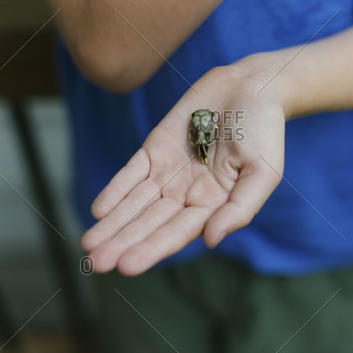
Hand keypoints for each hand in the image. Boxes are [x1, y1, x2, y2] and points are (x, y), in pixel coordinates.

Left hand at [80, 56, 285, 275]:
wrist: (251, 87)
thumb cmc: (264, 130)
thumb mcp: (263, 171)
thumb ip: (241, 208)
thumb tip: (211, 239)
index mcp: (214, 204)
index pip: (178, 232)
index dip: (152, 248)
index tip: (127, 266)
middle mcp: (188, 193)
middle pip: (150, 223)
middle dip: (123, 242)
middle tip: (96, 263)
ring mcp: (169, 172)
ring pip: (135, 202)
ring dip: (113, 223)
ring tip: (88, 244)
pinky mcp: (156, 149)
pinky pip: (131, 173)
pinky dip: (115, 190)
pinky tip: (98, 210)